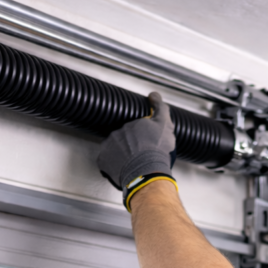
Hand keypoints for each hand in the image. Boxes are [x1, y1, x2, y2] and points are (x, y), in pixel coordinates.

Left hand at [97, 92, 176, 210]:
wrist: (146, 172)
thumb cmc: (156, 150)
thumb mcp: (165, 125)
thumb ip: (160, 108)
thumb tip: (154, 96)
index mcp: (131, 125)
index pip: (135, 128)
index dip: (143, 136)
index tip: (148, 144)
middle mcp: (117, 133)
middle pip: (124, 138)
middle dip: (132, 145)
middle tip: (143, 155)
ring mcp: (108, 147)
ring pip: (115, 149)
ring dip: (122, 154)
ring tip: (134, 163)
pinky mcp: (103, 161)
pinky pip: (107, 161)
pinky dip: (114, 164)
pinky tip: (124, 168)